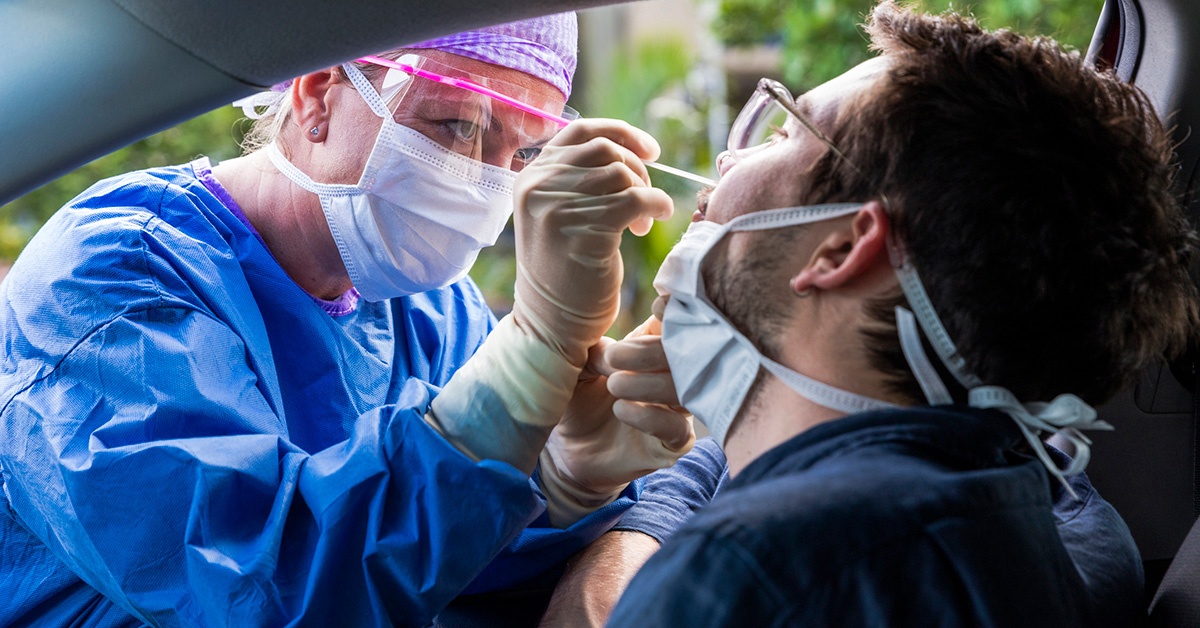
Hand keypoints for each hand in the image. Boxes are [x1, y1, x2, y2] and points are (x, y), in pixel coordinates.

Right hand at [512, 120, 673, 367]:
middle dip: (637, 169)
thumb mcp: (558, 214)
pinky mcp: (582, 230)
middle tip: (646, 199)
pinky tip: (655, 219)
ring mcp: (555, 208)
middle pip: (605, 150)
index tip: (650, 151)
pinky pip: (634, 198)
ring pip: (621, 173)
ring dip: (645, 193)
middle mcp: (537, 187)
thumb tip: (627, 150)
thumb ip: (577, 180)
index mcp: (530, 177)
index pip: (581, 131)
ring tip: (643, 223)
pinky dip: (655, 204)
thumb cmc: (564, 271)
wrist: (551, 324)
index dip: (621, 133)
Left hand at [540, 316, 694, 526]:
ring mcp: (676, 409)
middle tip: (612, 358)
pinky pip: (677, 428)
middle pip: (686, 355)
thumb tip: (612, 350)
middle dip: (650, 352)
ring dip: (648, 383)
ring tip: (612, 385)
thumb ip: (599, 350)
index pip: (678, 322)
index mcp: (654, 347)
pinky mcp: (671, 443)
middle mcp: (673, 376)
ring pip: (685, 390)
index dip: (676, 311)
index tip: (658, 305)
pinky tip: (621, 410)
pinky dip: (651, 416)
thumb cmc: (578, 399)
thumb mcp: (579, 367)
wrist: (568, 451)